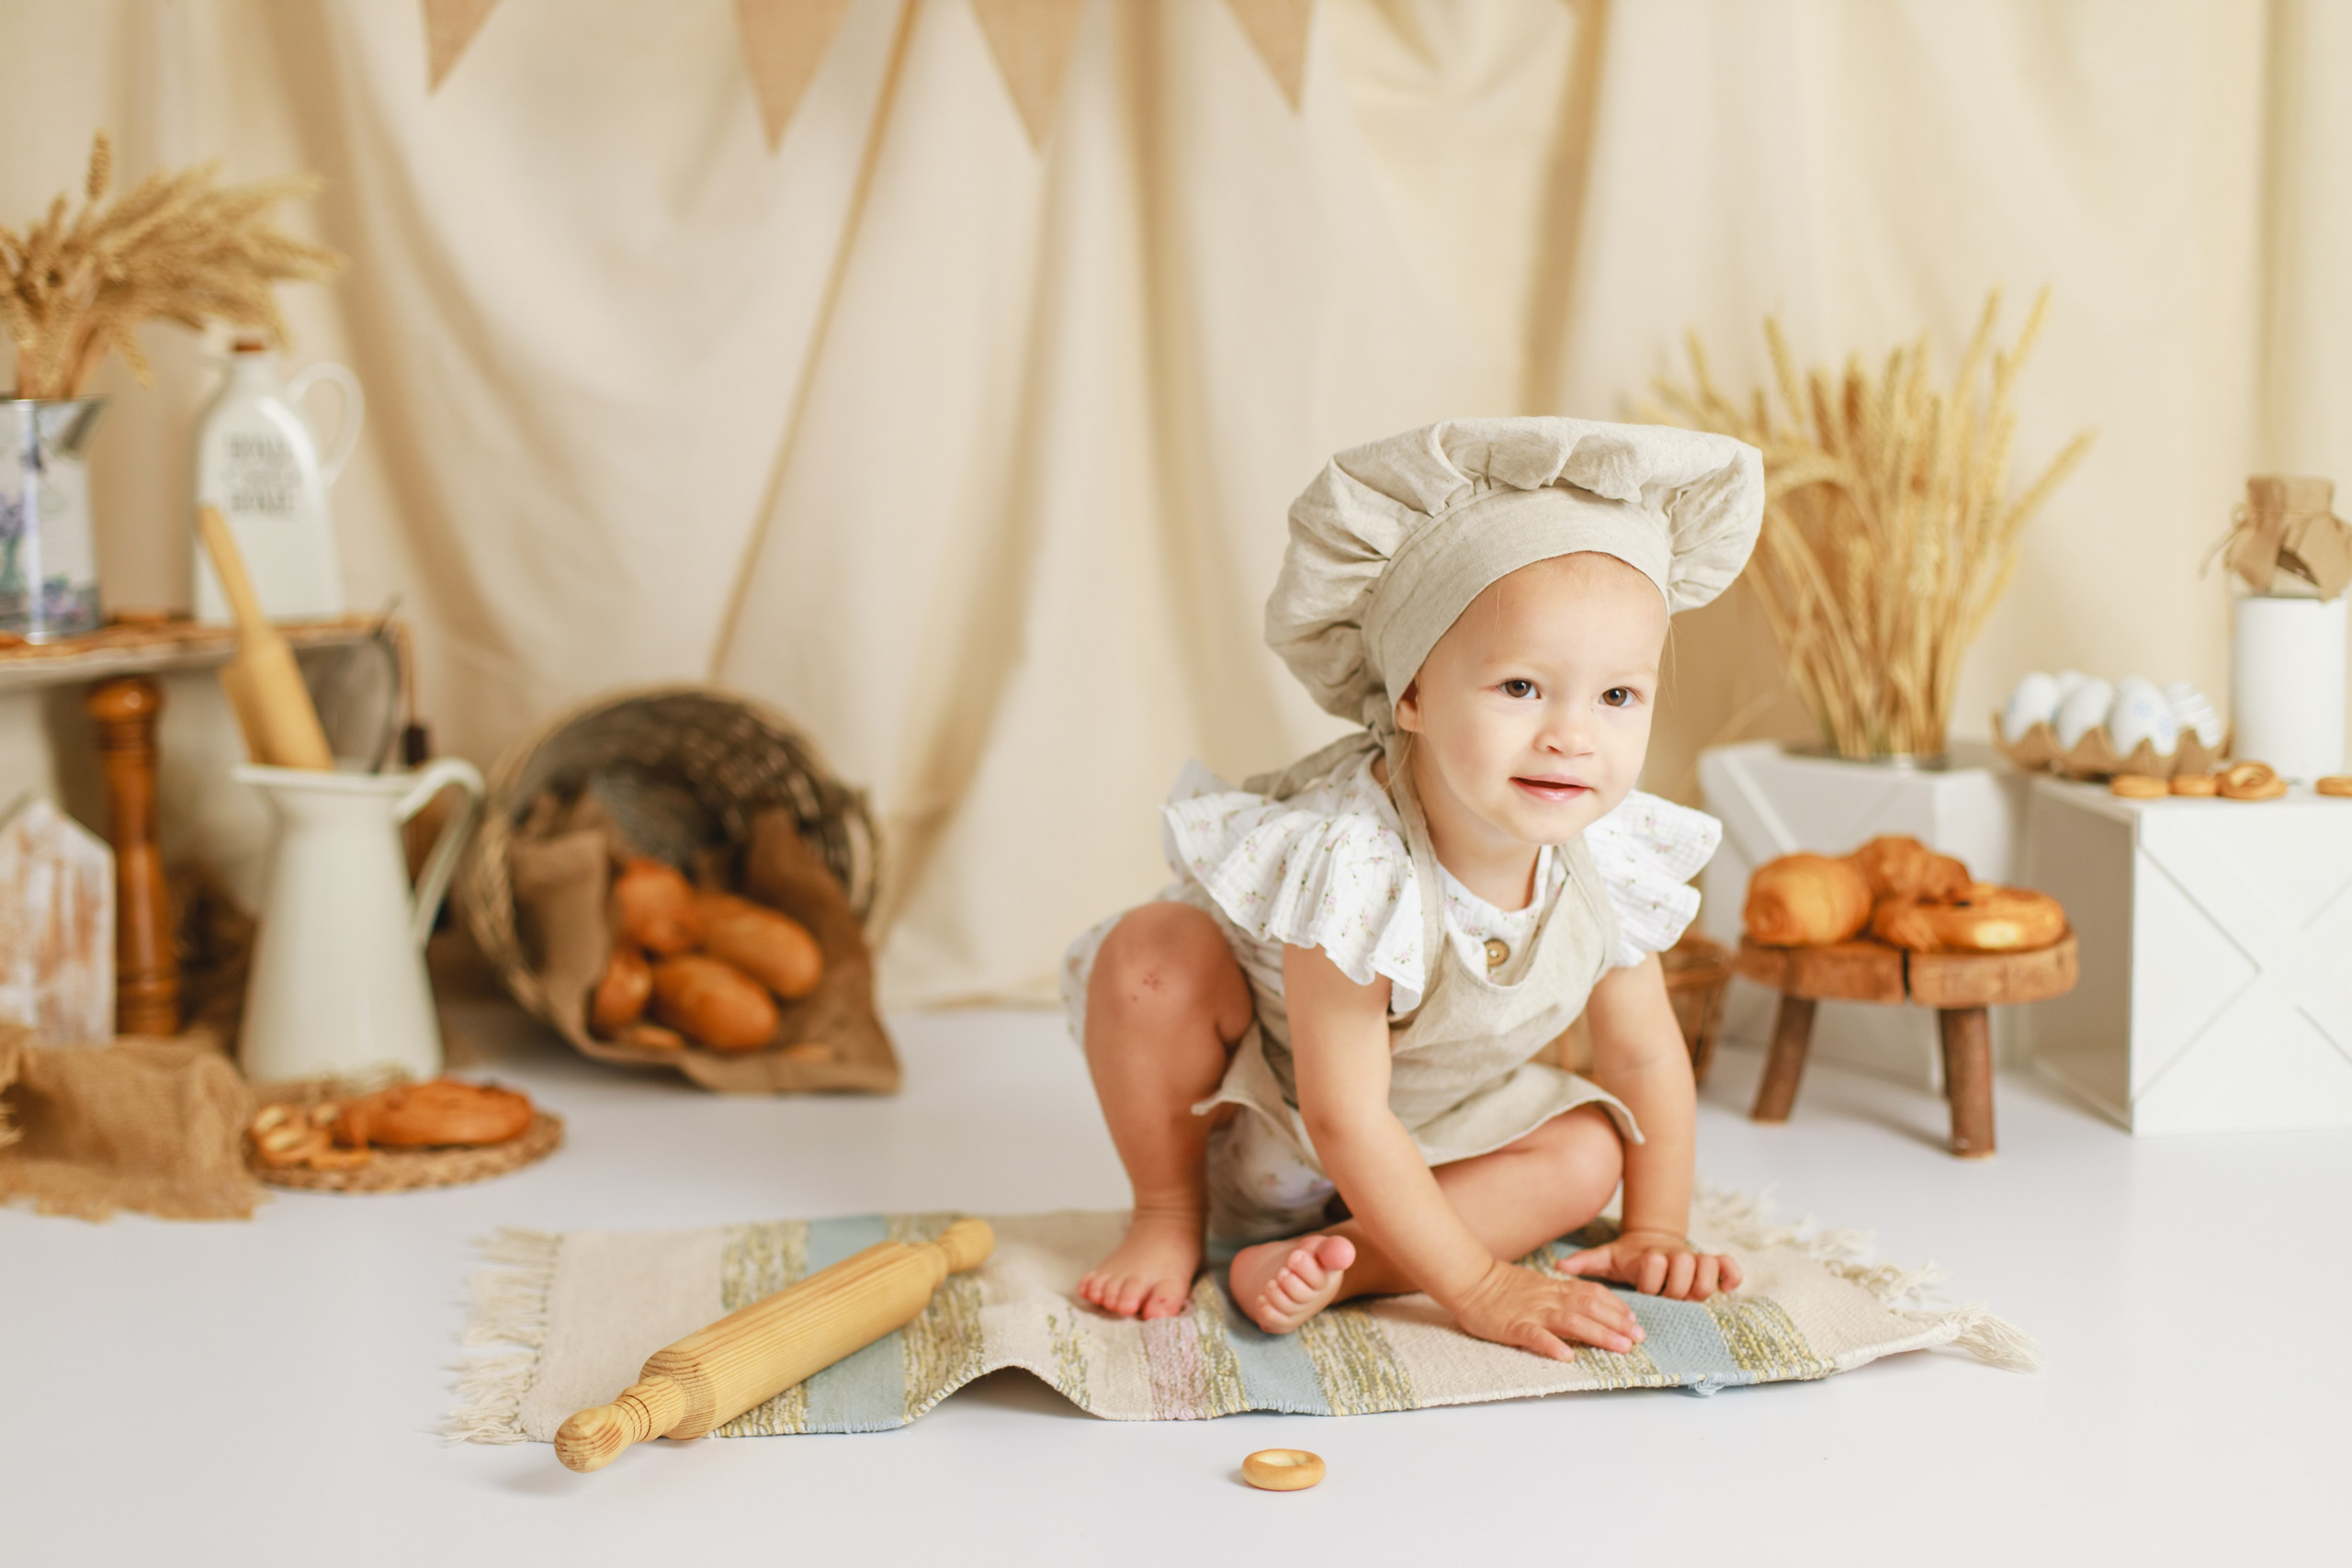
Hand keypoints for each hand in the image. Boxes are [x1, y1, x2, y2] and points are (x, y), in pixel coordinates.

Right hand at [1447, 1258, 1644, 1361]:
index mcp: (1554, 1289)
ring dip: (1598, 1334)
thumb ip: (1560, 1295)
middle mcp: (1549, 1299)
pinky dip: (1551, 1346)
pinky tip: (1566, 1357)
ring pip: (1571, 1322)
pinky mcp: (1513, 1327)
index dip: (1616, 1307)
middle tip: (1639, 1339)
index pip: (1592, 1294)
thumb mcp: (1537, 1285)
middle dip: (1617, 1324)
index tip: (1634, 1321)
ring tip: (1619, 1347)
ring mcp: (1532, 1312)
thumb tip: (1585, 1307)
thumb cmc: (1501, 1285)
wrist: (1470, 1279)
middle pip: (1590, 1309)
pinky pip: (1535, 1336)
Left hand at [1555, 1228, 1741, 1300]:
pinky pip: (1729, 1267)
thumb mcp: (1608, 1258)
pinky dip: (1731, 1276)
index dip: (1650, 1282)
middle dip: (1677, 1285)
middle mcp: (1675, 1257)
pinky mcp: (1712, 1264)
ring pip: (1708, 1268)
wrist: (1651, 1241)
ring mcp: (1695, 1260)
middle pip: (1686, 1267)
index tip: (1643, 1290)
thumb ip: (1586, 1262)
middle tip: (1669, 1295)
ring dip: (1702, 1283)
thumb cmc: (1628, 1257)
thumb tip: (1559, 1265)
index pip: (1654, 1266)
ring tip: (1691, 1295)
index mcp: (1650, 1256)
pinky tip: (1727, 1289)